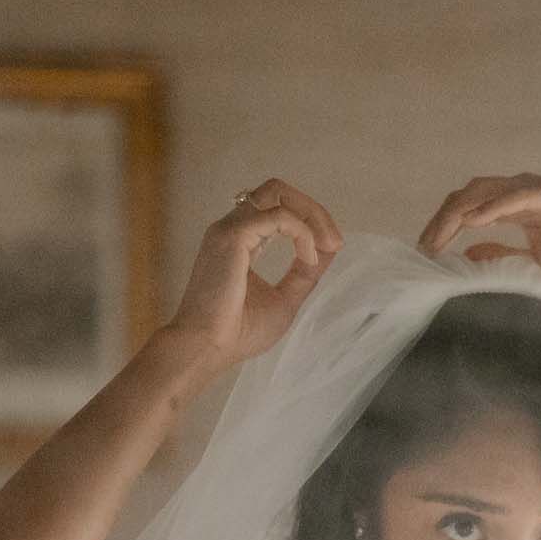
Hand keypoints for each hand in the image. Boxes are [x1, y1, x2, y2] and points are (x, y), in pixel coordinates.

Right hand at [162, 178, 343, 364]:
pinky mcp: (233, 235)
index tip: (332, 247)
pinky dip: (302, 233)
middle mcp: (233, 228)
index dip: (310, 222)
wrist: (207, 348)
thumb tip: (328, 249)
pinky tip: (309, 257)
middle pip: (278, 191)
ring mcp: (230, 228)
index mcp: (241, 241)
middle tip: (334, 240)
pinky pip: (279, 217)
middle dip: (314, 209)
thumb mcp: (284, 300)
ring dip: (311, 215)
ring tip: (326, 245)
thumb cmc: (238, 332)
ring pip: (277, 193)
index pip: (278, 210)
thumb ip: (303, 274)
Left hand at [417, 175, 540, 283]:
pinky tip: (476, 221)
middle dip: (441, 220)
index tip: (426, 254)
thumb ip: (506, 257)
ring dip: (460, 212)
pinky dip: (496, 205)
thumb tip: (471, 255)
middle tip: (424, 249)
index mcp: (517, 208)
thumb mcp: (539, 264)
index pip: (468, 208)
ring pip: (488, 191)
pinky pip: (522, 196)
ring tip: (439, 236)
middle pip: (469, 195)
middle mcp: (523, 192)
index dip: (443, 227)